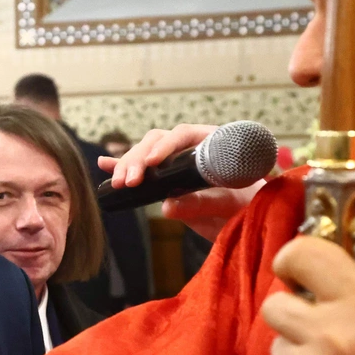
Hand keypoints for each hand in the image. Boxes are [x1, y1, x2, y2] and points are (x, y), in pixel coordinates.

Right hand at [97, 124, 263, 241]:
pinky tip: (104, 164)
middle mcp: (190, 149)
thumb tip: (167, 206)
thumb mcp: (231, 205)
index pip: (184, 135)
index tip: (152, 163)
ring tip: (117, 183)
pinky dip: (122, 166)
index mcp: (212, 143)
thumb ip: (202, 204)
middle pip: (158, 142)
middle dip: (139, 159)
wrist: (250, 220)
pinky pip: (141, 169)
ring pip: (146, 153)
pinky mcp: (165, 180)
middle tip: (129, 182)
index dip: (166, 145)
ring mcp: (175, 164)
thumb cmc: (250, 206)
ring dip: (128, 165)